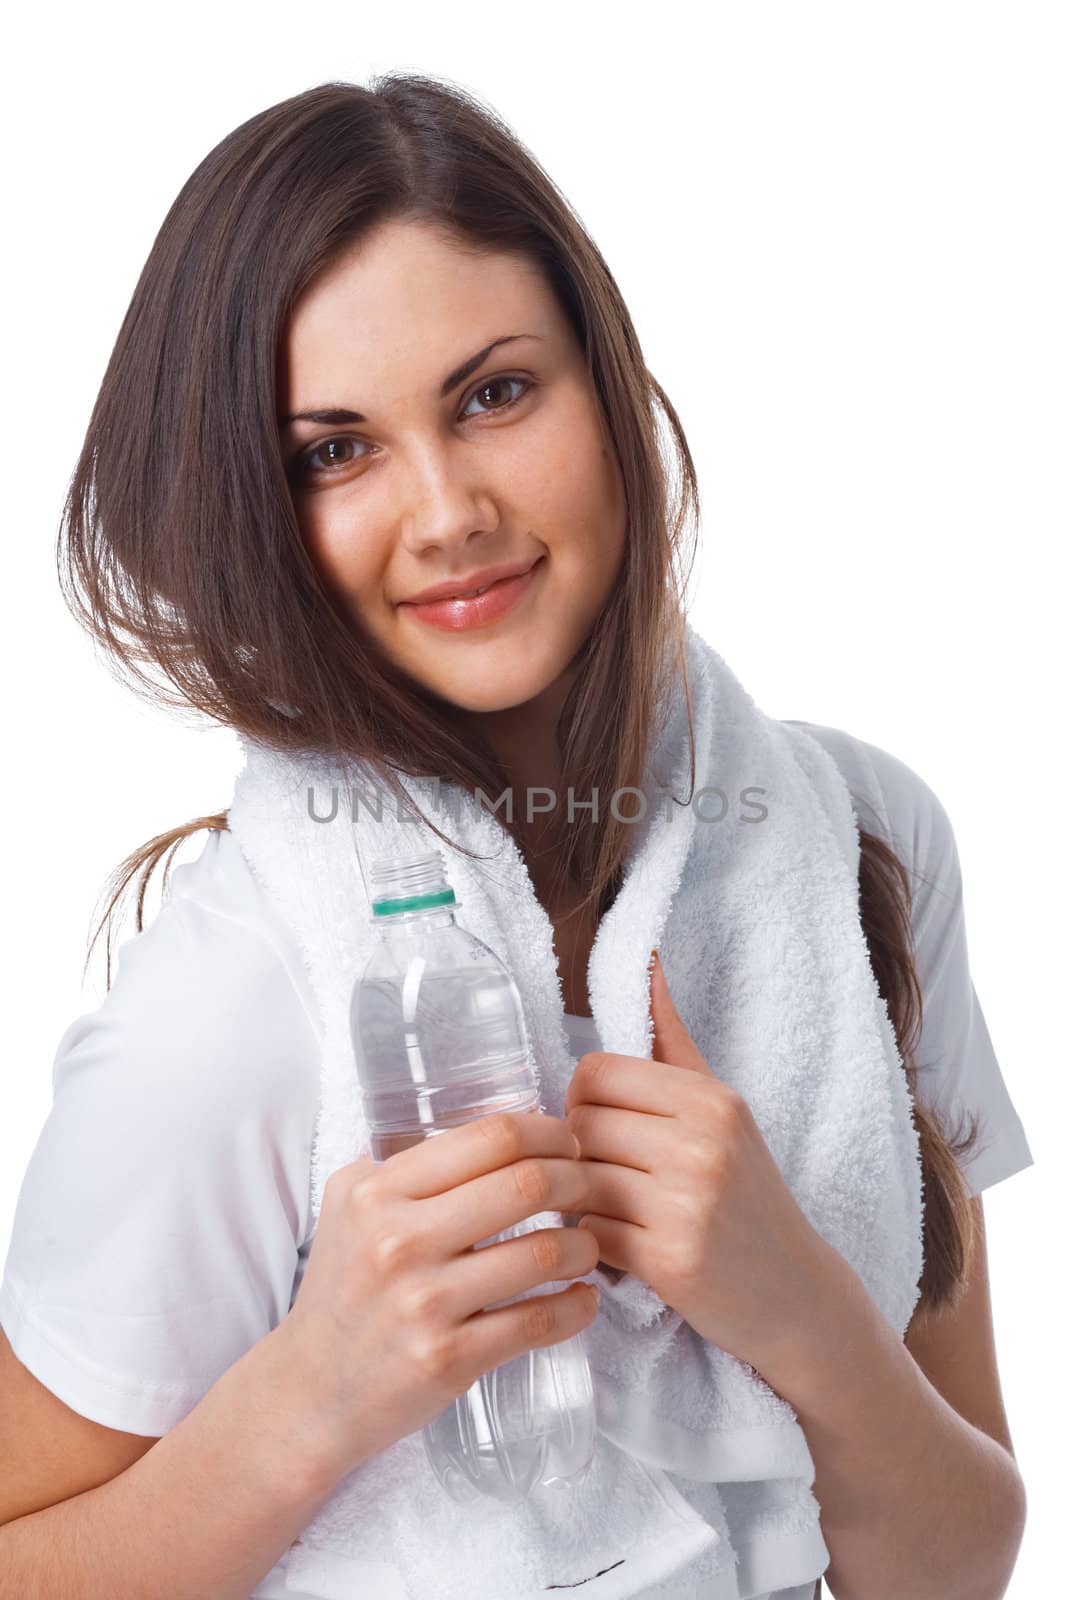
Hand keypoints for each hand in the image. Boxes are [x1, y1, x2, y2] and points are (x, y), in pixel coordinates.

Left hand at [564, 950, 834, 1374]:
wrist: (797, 1294)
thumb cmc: (746, 1192)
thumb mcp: (720, 1106)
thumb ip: (671, 1037)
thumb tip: (646, 958)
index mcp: (711, 1100)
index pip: (594, 1073)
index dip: (583, 1101)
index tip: (603, 1128)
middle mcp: (702, 1144)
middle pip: (580, 1125)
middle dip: (578, 1152)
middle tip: (603, 1174)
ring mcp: (687, 1203)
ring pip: (578, 1179)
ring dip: (579, 1199)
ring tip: (607, 1209)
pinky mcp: (671, 1260)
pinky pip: (588, 1233)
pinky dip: (590, 1241)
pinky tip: (617, 1245)